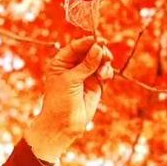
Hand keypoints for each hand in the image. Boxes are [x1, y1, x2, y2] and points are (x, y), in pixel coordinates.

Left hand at [23, 37, 113, 165]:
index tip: (99, 40)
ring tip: (103, 72)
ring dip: (104, 62)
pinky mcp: (94, 85)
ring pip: (99, 61)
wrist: (63, 125)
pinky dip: (107, 71)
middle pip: (90, 51)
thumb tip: (99, 47)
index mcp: (61, 62)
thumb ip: (86, 64)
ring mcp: (85, 75)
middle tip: (106, 55)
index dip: (88, 42)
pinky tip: (104, 77)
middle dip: (99, 51)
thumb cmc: (60, 102)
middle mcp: (73, 67)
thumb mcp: (71, 80)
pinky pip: (104, 72)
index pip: (76, 46)